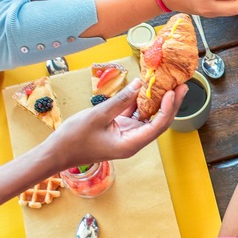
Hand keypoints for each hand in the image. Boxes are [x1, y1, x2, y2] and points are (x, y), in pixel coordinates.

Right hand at [45, 78, 186, 168]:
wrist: (56, 153)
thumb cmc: (73, 139)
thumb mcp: (98, 116)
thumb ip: (121, 100)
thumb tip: (139, 84)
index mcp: (131, 143)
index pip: (158, 125)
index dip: (168, 108)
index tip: (173, 91)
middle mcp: (133, 140)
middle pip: (158, 121)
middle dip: (171, 103)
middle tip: (181, 85)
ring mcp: (127, 134)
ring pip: (148, 116)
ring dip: (157, 101)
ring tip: (169, 83)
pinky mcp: (119, 128)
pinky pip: (135, 114)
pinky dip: (140, 101)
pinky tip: (145, 87)